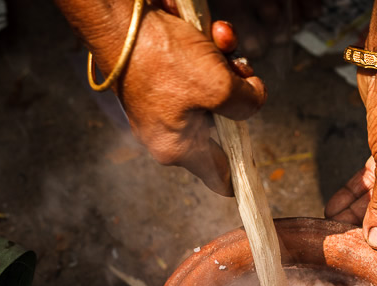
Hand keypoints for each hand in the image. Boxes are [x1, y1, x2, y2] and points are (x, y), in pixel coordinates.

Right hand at [85, 4, 266, 195]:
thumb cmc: (161, 58)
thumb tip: (255, 96)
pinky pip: (197, 68)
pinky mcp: (162, 76)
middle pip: (225, 121)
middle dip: (238, 91)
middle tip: (240, 70)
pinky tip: (209, 30)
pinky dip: (208, 48)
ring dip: (226, 61)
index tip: (256, 170)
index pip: (219, 177)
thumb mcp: (219, 87)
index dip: (241, 173)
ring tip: (220, 39)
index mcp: (177, 148)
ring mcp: (164, 102)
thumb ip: (247, 103)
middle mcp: (169, 130)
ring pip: (214, 88)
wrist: (120, 18)